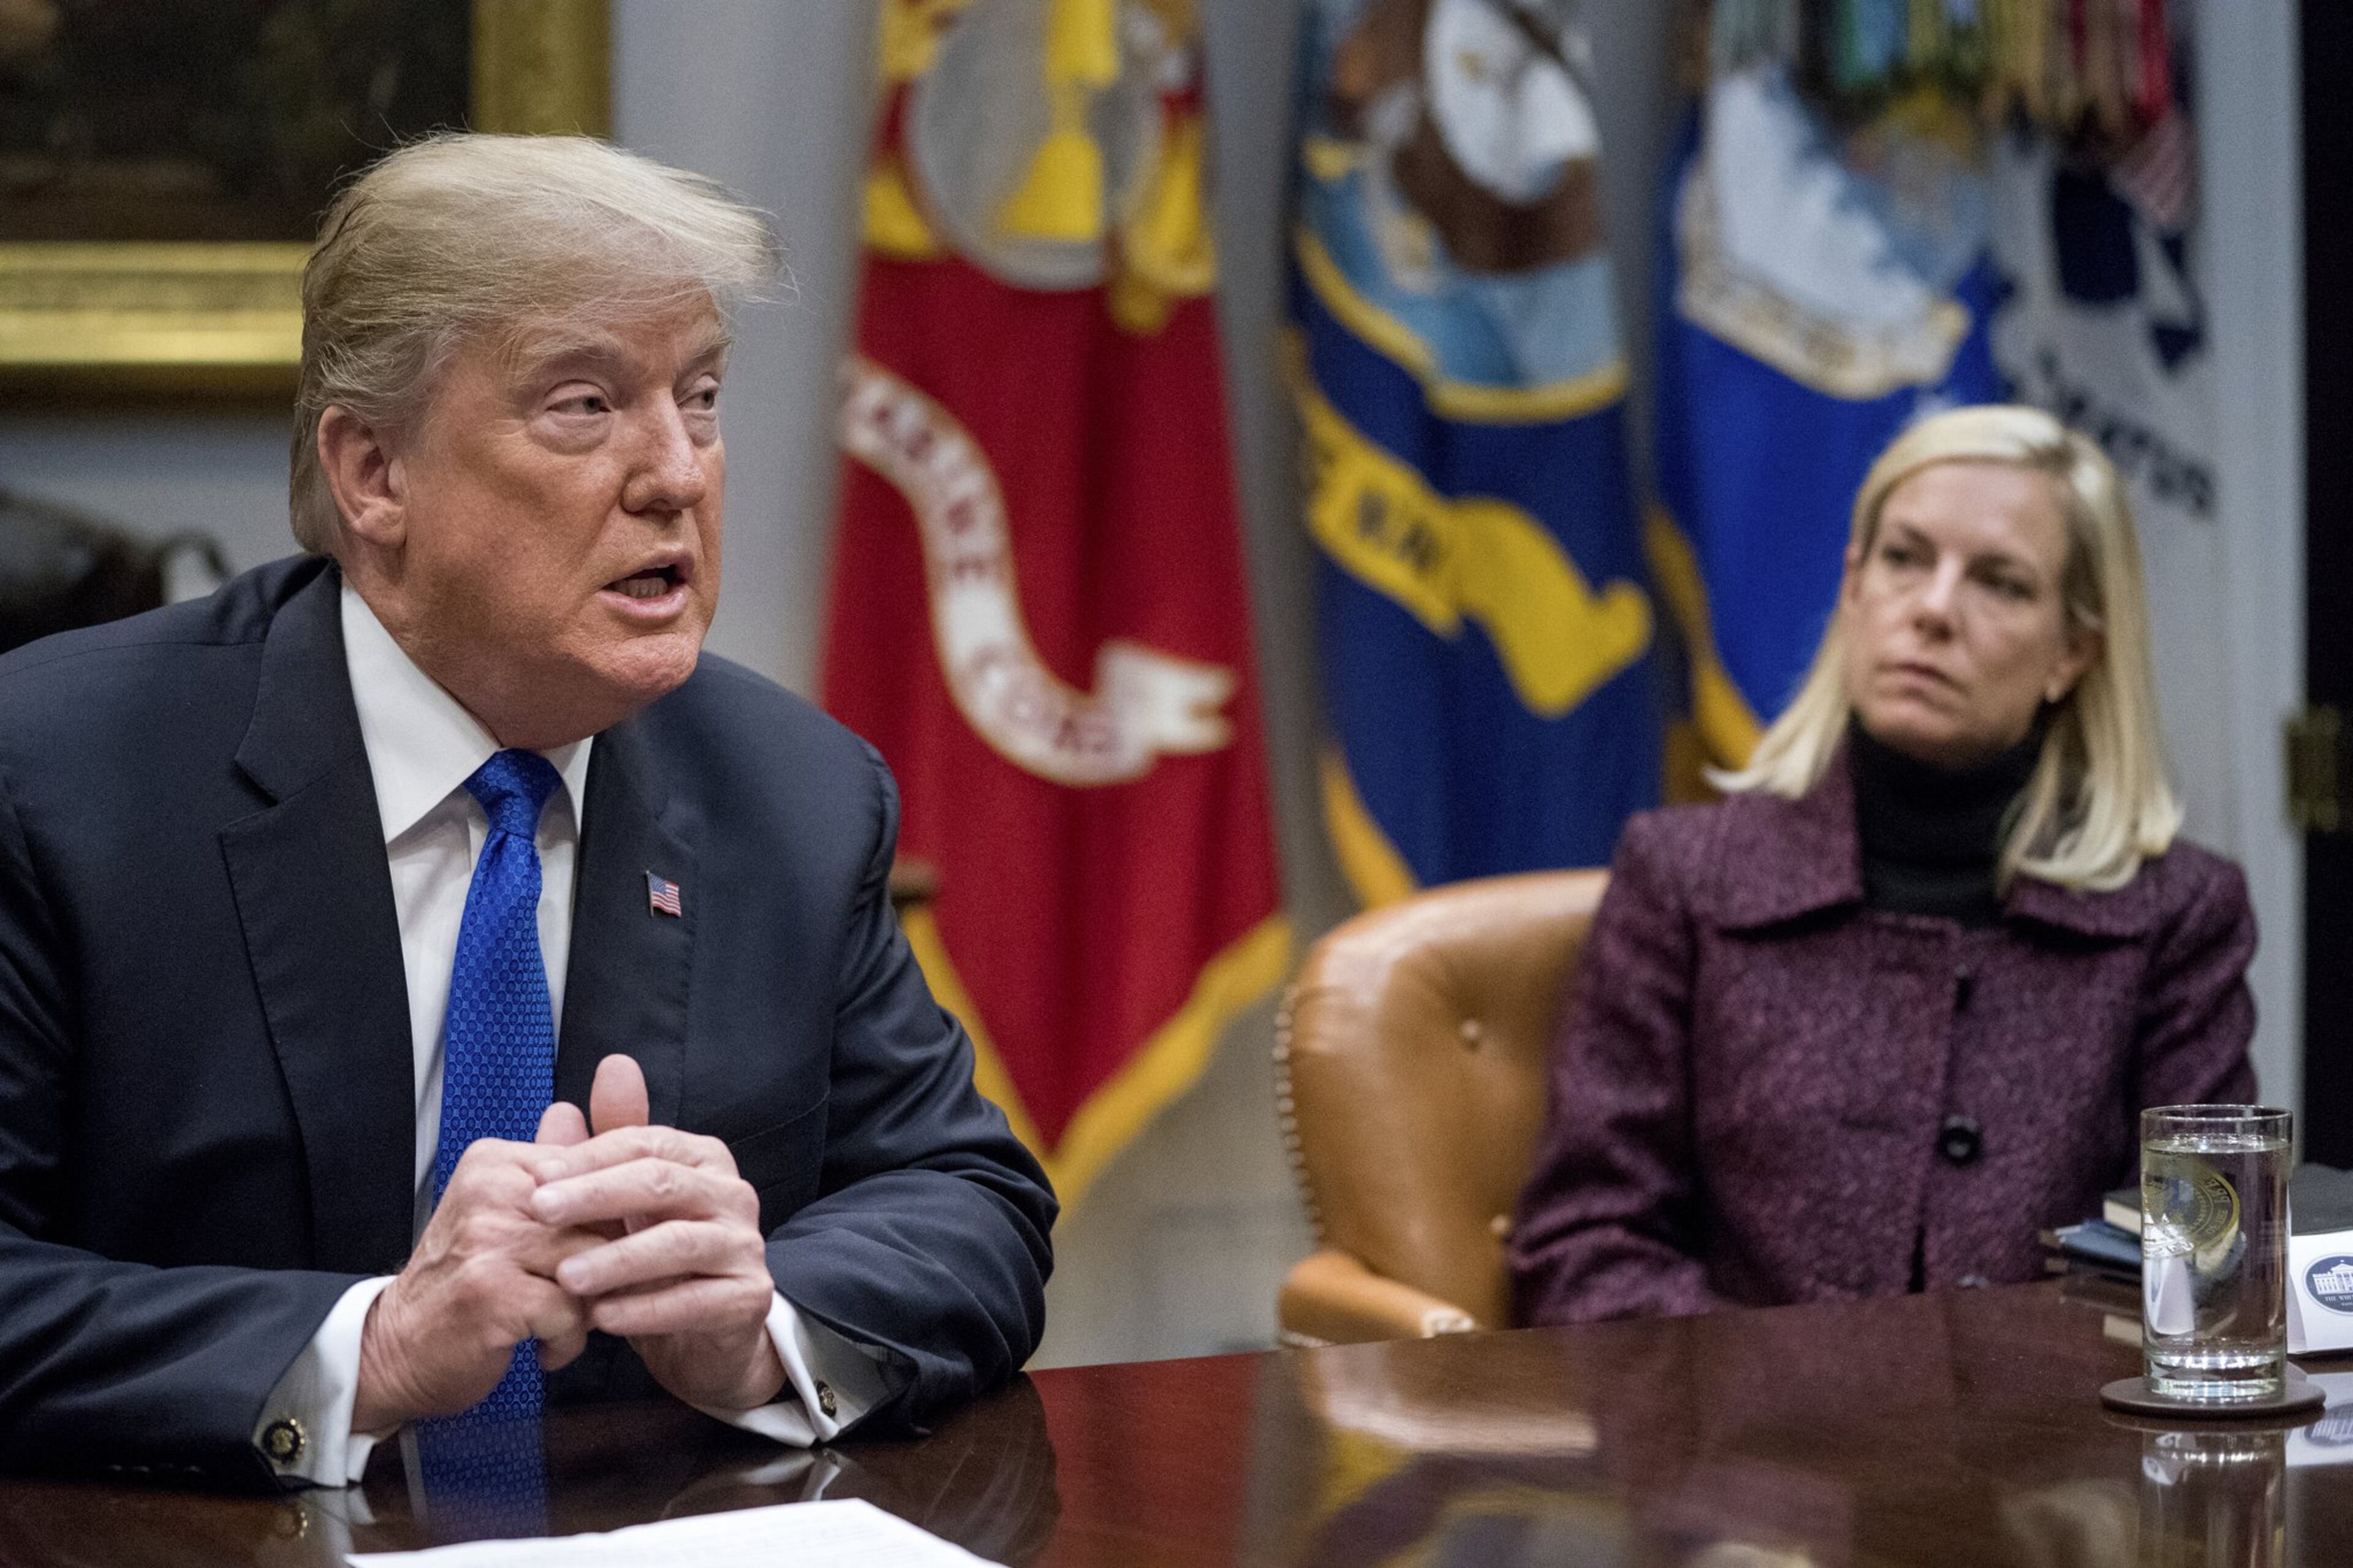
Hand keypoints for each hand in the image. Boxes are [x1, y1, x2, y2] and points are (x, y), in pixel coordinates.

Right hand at [352, 1116, 604, 1432]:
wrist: (395, 1346)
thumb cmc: (462, 1282)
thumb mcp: (502, 1215)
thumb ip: (554, 1178)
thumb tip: (604, 1127)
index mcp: (495, 1163)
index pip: (597, 1168)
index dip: (613, 1219)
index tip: (594, 1250)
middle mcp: (490, 1192)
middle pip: (601, 1217)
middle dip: (607, 1266)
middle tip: (580, 1293)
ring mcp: (488, 1240)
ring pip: (593, 1262)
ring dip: (587, 1306)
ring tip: (559, 1320)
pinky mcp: (492, 1292)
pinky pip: (571, 1310)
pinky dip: (567, 1339)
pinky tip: (543, 1346)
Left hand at [528, 1055, 786, 1411]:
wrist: (709, 1337)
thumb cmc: (657, 1263)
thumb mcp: (624, 1210)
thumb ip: (597, 1159)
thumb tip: (562, 1105)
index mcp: (702, 1159)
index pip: (645, 1143)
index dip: (590, 1157)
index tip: (536, 1176)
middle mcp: (731, 1194)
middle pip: (662, 1182)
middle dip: (595, 1195)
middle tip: (539, 1212)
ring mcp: (745, 1245)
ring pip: (679, 1243)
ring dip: (617, 1260)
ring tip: (565, 1277)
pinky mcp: (750, 1297)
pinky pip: (696, 1301)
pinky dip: (646, 1309)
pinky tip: (601, 1317)